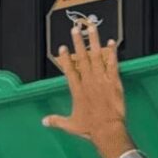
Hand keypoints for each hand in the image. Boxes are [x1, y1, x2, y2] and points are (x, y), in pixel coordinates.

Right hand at [42, 22, 134, 157]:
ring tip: (93, 27)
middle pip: (82, 59)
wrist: (107, 130)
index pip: (69, 71)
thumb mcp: (70, 125)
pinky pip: (113, 64)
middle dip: (78, 43)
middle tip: (75, 29)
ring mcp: (101, 80)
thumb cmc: (89, 128)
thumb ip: (56, 121)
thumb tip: (43, 121)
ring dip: (94, 41)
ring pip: (97, 57)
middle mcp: (88, 82)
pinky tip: (112, 42)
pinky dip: (113, 53)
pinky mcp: (114, 82)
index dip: (65, 58)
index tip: (62, 47)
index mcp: (77, 91)